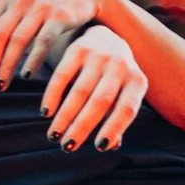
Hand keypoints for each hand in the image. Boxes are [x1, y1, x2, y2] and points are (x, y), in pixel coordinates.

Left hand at [0, 0, 109, 90]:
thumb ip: (1, 25)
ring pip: (18, 40)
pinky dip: (33, 60)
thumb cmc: (44, 6)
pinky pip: (43, 41)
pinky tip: (26, 76)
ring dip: (6, 66)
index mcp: (6, 1)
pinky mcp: (61, 16)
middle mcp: (20, 3)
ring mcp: (40, 8)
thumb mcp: (20, 8)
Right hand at [37, 21, 147, 151]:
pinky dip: (52, 95)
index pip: (127, 109)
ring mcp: (100, 55)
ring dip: (65, 116)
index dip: (114, 128)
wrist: (106, 37)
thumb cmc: (115, 79)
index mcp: (137, 81)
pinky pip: (62, 75)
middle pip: (100, 101)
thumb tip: (111, 145)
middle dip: (82, 126)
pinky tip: (46, 113)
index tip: (99, 147)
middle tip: (67, 147)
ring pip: (80, 91)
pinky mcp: (78, 48)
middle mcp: (121, 65)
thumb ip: (116, 118)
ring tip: (54, 136)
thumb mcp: (122, 95)